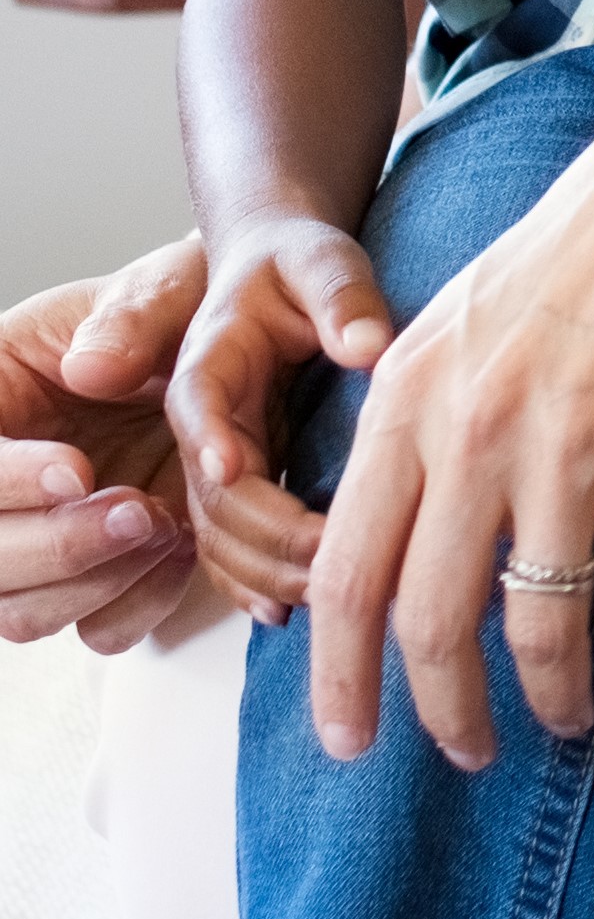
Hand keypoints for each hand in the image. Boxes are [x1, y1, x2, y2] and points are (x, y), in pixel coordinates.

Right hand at [0, 244, 204, 648]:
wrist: (244, 352)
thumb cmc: (187, 313)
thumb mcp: (163, 290)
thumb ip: (132, 318)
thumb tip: (92, 368)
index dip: (5, 485)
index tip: (76, 471)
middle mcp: (1, 486)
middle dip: (56, 546)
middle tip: (138, 511)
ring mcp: (41, 541)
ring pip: (23, 613)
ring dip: (98, 580)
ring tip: (168, 522)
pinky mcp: (97, 578)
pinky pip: (98, 629)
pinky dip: (140, 602)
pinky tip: (182, 549)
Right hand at [164, 212, 396, 623]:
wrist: (280, 270)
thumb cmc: (300, 262)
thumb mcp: (322, 262)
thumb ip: (341, 298)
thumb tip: (368, 345)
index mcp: (210, 363)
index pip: (199, 409)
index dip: (214, 444)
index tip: (239, 472)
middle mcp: (202, 422)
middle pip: (211, 494)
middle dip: (264, 533)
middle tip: (330, 559)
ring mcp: (216, 459)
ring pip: (215, 534)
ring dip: (262, 571)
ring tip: (327, 595)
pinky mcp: (239, 484)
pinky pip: (229, 546)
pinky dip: (252, 581)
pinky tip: (288, 610)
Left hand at [306, 47, 593, 767]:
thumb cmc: (580, 252)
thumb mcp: (456, 325)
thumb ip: (411, 428)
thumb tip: (381, 536)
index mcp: (407, 403)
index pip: (345, 577)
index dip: (341, 678)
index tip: (350, 739)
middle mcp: (476, 432)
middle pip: (431, 624)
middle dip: (444, 715)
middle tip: (467, 751)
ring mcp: (574, 445)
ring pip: (539, 626)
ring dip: (548, 699)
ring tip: (561, 725)